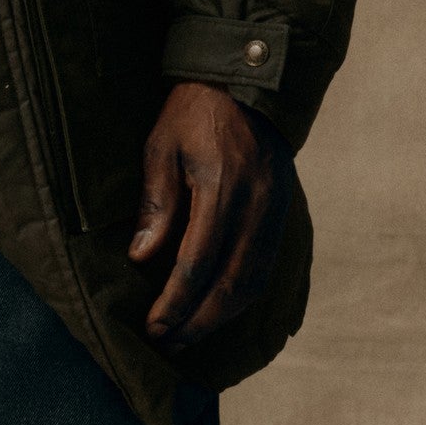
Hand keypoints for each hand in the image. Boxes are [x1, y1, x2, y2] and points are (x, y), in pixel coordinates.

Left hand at [128, 80, 291, 351]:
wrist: (247, 82)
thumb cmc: (193, 111)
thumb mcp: (162, 144)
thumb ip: (157, 202)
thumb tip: (142, 258)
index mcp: (221, 188)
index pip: (197, 264)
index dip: (176, 302)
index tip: (154, 327)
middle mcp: (255, 208)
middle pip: (229, 285)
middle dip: (198, 321)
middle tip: (169, 341)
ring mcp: (275, 213)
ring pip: (252, 283)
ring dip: (222, 316)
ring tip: (191, 333)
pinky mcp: (283, 214)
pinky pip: (265, 268)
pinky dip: (243, 296)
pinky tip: (221, 308)